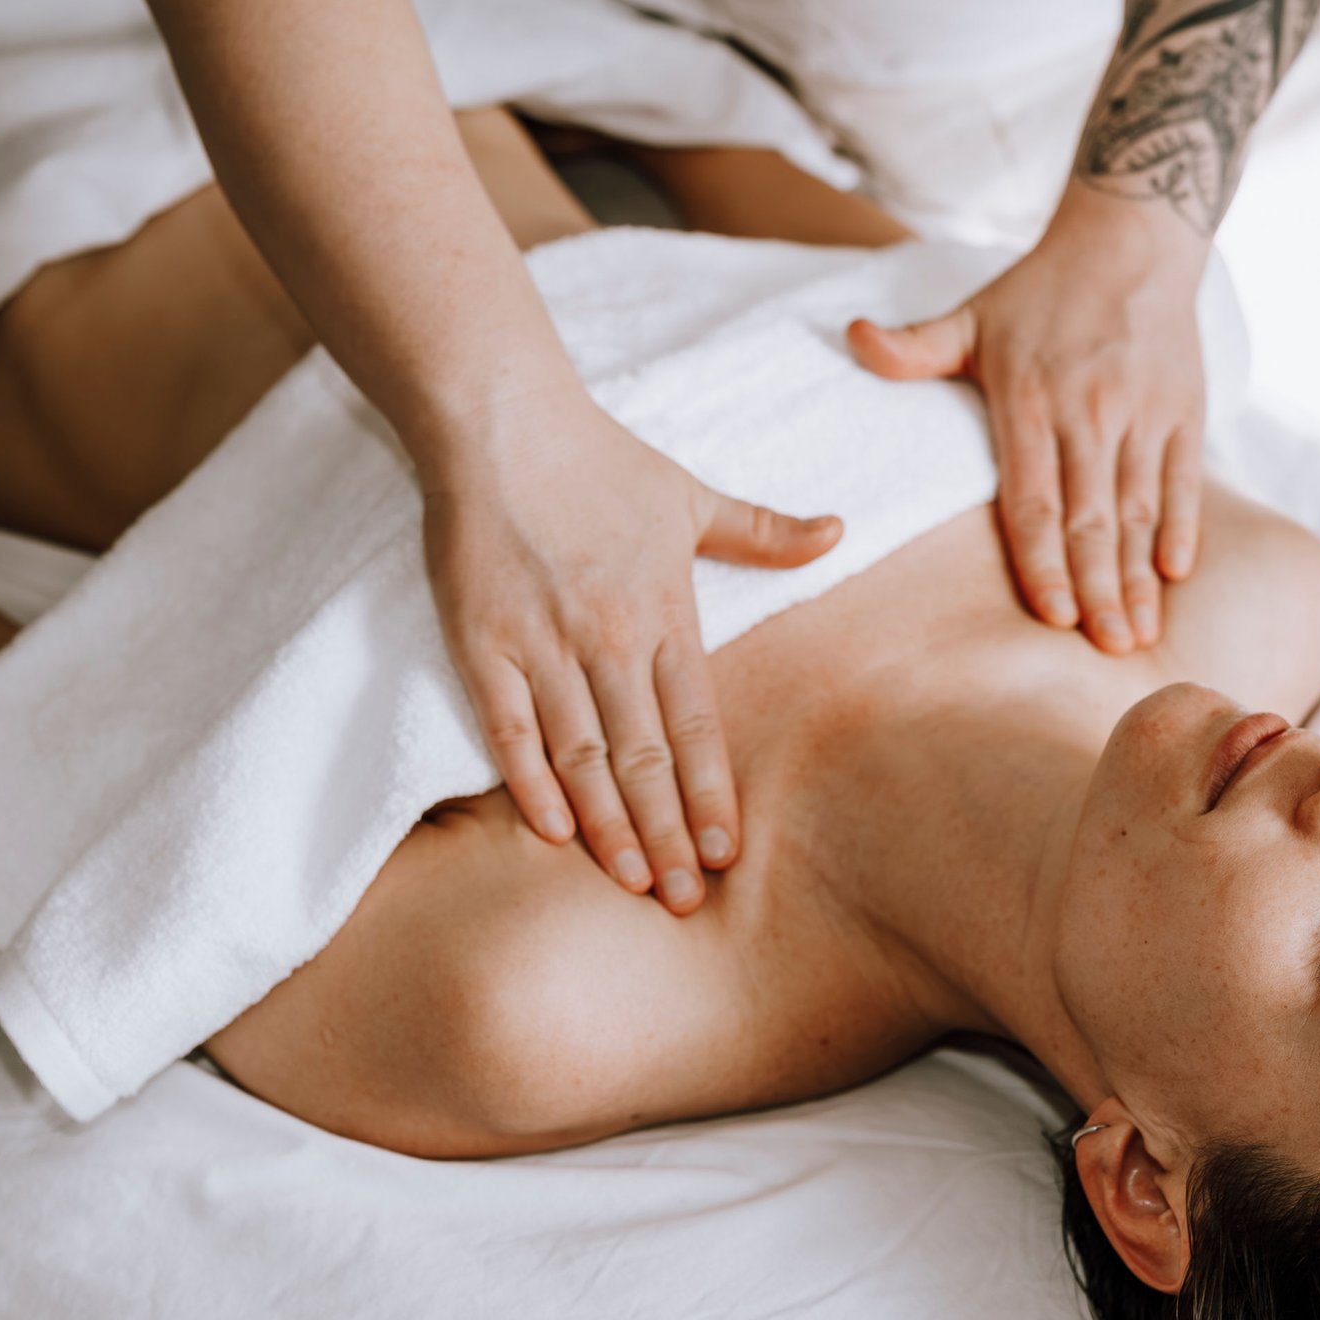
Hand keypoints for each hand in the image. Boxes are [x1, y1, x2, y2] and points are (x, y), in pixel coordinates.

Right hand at [423, 397, 839, 913]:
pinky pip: (508, 729)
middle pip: (645, 758)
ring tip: (632, 882)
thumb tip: (839, 530)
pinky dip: (530, 783)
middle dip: (668, 834)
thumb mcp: (690, 494)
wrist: (499, 419)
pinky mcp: (480, 642)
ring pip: (583, 757)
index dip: (711, 793)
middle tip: (685, 900)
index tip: (728, 853)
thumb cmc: (597, 459)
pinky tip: (552, 831)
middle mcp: (608, 637)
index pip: (697, 724)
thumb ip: (763, 530)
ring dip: (608, 826)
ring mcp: (541, 644)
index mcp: (665, 610)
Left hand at [847, 183, 1207, 653]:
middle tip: (1107, 651)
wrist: (1132, 239)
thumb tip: (851, 340)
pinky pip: (1185, 479)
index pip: (1035, 499)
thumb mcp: (971, 314)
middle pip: (1093, 518)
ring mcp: (1142, 413)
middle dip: (1100, 590)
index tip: (1056, 616)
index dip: (1045, 561)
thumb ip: (914, 346)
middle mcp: (1090, 411)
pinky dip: (1182, 528)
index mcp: (1030, 400)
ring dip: (1141, 576)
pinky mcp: (1185, 409)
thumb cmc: (1039, 291)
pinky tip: (1176, 576)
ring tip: (1141, 633)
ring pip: (1141, 509)